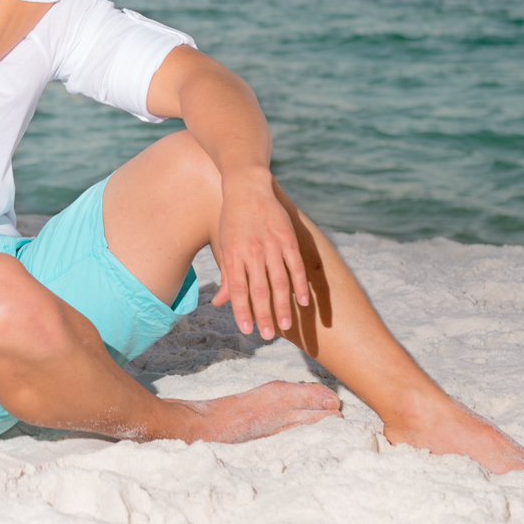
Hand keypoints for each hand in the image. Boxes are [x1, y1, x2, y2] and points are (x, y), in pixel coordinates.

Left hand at [210, 172, 309, 340]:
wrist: (247, 187)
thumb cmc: (232, 221)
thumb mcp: (224, 246)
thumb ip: (227, 276)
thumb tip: (220, 303)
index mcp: (234, 254)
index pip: (238, 289)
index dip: (242, 311)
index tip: (247, 330)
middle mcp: (253, 251)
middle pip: (259, 289)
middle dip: (263, 315)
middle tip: (267, 336)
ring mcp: (272, 244)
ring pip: (279, 281)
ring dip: (283, 305)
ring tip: (286, 326)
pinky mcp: (288, 238)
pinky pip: (296, 265)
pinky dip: (300, 284)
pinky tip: (303, 302)